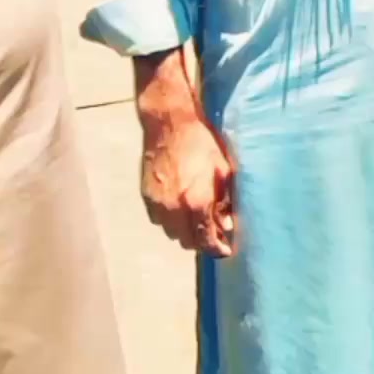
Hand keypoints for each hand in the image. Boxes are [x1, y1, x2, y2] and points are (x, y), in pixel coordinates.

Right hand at [140, 111, 236, 255]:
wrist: (169, 123)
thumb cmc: (201, 143)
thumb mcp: (223, 171)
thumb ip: (225, 202)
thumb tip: (227, 225)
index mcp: (196, 202)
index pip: (206, 241)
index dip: (217, 249)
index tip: (225, 249)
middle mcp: (174, 208)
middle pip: (187, 242)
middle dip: (201, 241)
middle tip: (214, 233)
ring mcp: (157, 203)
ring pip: (171, 233)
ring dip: (184, 231)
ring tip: (196, 220)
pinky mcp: (146, 195)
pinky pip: (158, 219)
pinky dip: (170, 220)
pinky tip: (179, 208)